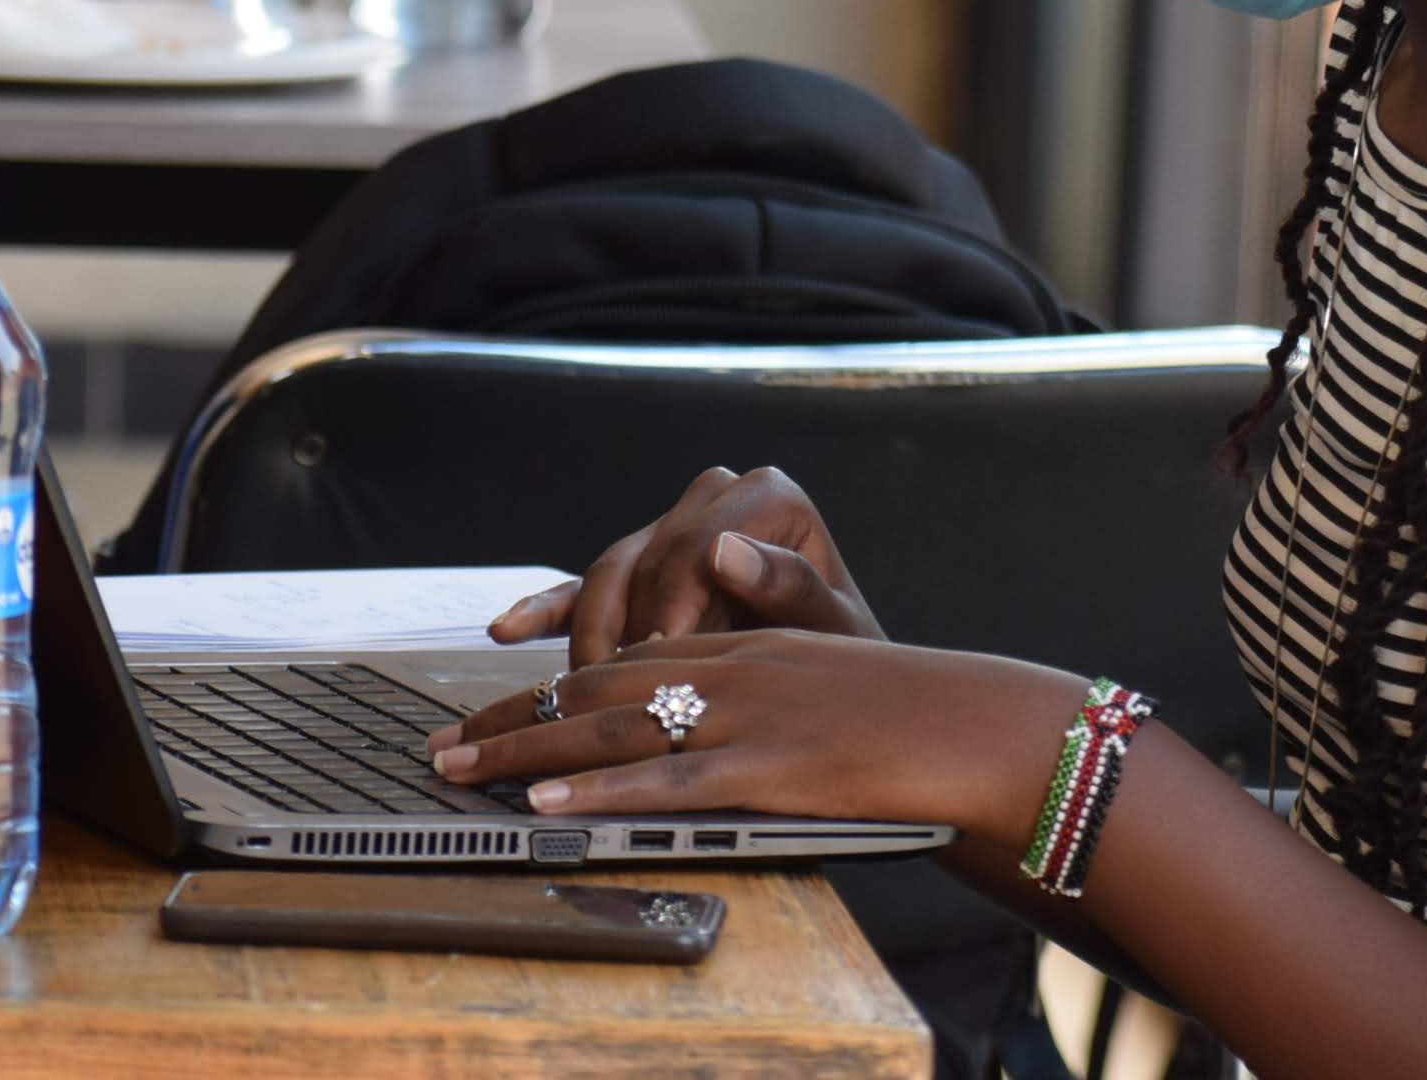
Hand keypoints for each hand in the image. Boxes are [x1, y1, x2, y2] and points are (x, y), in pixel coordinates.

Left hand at [425, 628, 1087, 841]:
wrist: (982, 731)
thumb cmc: (911, 714)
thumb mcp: (826, 663)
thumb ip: (759, 648)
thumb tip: (697, 619)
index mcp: (746, 643)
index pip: (625, 656)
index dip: (550, 682)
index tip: (492, 706)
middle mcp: (735, 669)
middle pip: (600, 687)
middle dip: (514, 715)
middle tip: (444, 744)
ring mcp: (750, 718)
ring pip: (617, 730)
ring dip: (528, 752)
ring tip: (463, 770)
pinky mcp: (771, 771)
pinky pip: (668, 784)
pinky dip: (599, 796)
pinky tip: (547, 806)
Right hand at [488, 466, 884, 667]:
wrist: (835, 685)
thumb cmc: (843, 657)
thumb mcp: (837, 629)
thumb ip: (791, 589)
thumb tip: (727, 549)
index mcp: (769, 497)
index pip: (699, 538)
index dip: (677, 599)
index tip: (666, 653)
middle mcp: (716, 500)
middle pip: (648, 557)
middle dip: (631, 627)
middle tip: (617, 686)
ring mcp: (671, 534)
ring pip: (610, 574)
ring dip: (590, 633)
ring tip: (576, 688)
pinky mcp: (638, 575)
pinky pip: (582, 589)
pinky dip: (544, 609)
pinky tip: (509, 630)